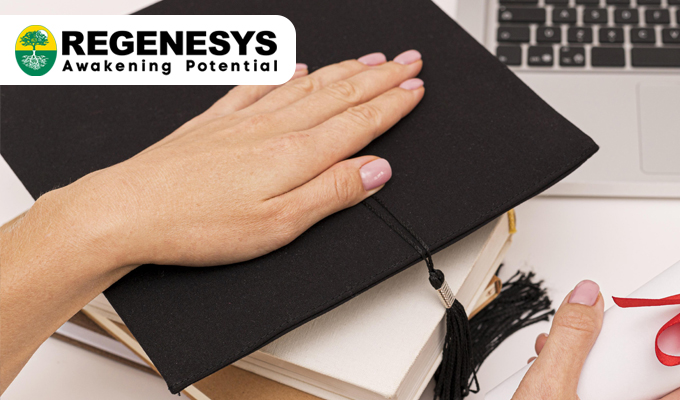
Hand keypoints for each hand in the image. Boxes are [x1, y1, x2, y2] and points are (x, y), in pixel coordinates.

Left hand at [0, 50, 424, 390]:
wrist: (126, 211)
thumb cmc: (197, 225)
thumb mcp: (279, 224)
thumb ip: (331, 193)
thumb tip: (375, 170)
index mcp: (294, 154)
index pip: (358, 122)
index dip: (392, 104)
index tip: (415, 87)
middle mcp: (272, 129)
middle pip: (339, 96)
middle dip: (379, 76)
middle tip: (407, 60)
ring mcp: (242, 122)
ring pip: (306, 87)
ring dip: (343, 71)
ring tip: (368, 59)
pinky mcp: (213, 125)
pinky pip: (259, 89)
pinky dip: (284, 77)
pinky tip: (293, 70)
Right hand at [512, 280, 679, 399]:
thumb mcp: (549, 393)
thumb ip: (571, 340)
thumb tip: (587, 300)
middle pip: (667, 391)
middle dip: (641, 353)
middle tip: (631, 332)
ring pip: (633, 398)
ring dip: (609, 367)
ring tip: (576, 348)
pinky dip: (589, 386)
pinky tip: (559, 370)